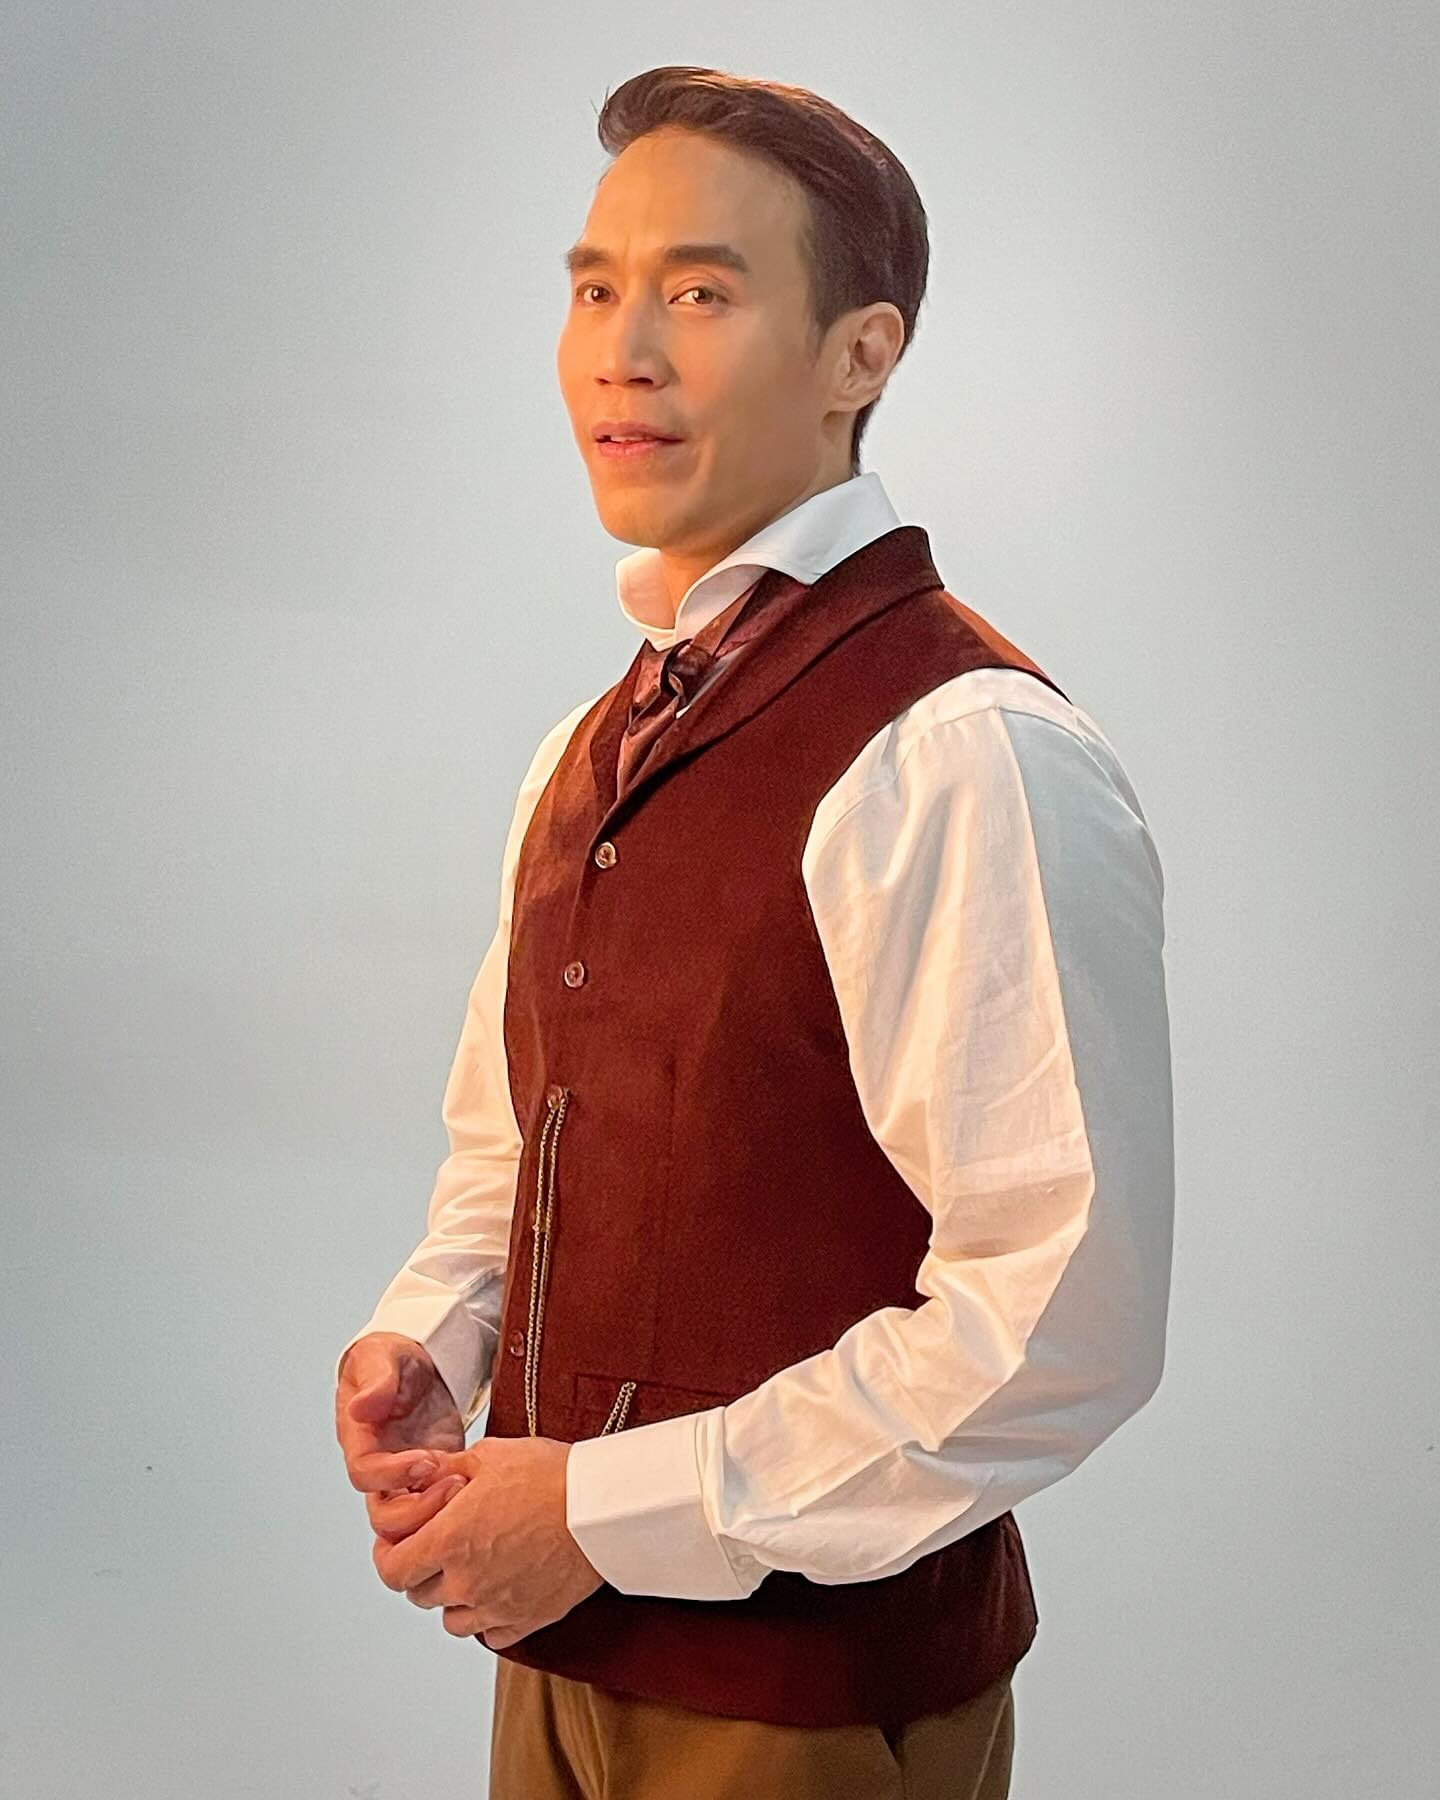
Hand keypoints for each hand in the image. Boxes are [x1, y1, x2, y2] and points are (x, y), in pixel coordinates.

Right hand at [335, 1332, 469, 1542]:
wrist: (419, 1356)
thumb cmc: (391, 1356)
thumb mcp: (380, 1355)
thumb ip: (376, 1380)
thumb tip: (360, 1409)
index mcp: (359, 1437)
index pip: (364, 1473)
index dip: (392, 1474)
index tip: (426, 1460)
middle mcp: (379, 1463)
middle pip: (385, 1514)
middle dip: (418, 1508)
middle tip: (454, 1484)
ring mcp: (405, 1474)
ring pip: (409, 1519)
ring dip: (436, 1512)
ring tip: (467, 1484)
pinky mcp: (433, 1474)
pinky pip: (436, 1504)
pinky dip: (453, 1506)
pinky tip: (475, 1487)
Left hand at [370, 1437, 605, 1649]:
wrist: (603, 1508)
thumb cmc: (551, 1476)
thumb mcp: (490, 1455)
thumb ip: (446, 1470)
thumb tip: (420, 1477)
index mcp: (450, 1540)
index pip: (392, 1570)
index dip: (387, 1557)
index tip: (395, 1544)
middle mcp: (466, 1581)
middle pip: (418, 1594)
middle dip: (421, 1569)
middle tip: (439, 1545)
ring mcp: (496, 1606)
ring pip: (451, 1620)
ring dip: (451, 1597)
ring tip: (470, 1567)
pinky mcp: (527, 1620)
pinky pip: (490, 1634)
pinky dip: (486, 1617)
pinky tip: (498, 1588)